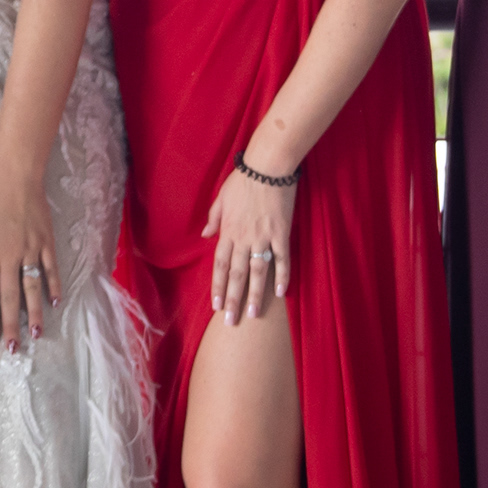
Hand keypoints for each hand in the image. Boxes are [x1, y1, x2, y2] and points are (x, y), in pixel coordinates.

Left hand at [0, 166, 61, 348]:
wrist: (16, 179)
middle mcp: (9, 255)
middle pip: (9, 296)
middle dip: (10, 324)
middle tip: (14, 348)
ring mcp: (30, 250)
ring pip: (32, 287)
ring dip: (33, 312)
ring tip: (36, 334)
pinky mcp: (47, 242)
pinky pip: (51, 269)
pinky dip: (54, 287)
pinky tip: (55, 304)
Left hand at [201, 157, 296, 326]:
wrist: (267, 166)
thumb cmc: (243, 179)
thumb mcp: (221, 197)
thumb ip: (214, 219)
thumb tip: (205, 235)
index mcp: (228, 230)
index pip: (220, 265)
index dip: (218, 286)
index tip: (216, 306)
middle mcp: (243, 237)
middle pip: (236, 274)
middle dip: (232, 299)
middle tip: (230, 322)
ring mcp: (263, 236)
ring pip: (257, 271)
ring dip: (254, 295)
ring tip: (252, 315)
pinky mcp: (281, 232)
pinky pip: (282, 258)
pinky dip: (282, 276)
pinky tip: (281, 293)